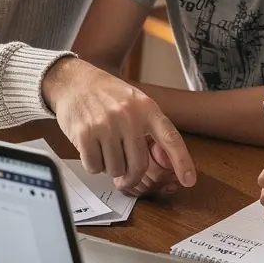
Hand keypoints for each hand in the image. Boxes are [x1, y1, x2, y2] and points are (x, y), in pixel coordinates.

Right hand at [42, 58, 195, 191]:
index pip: (170, 138)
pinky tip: (91, 148)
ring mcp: (106, 125)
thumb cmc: (107, 95)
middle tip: (125, 178)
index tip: (189, 181)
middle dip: (131, 178)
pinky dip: (93, 165)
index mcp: (146, 108)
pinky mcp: (85, 134)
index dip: (182, 161)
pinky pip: (94, 167)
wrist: (74, 81)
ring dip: (110, 168)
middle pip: (139, 165)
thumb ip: (149, 128)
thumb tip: (163, 164)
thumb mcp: (135, 102)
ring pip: (115, 170)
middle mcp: (128, 116)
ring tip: (105, 149)